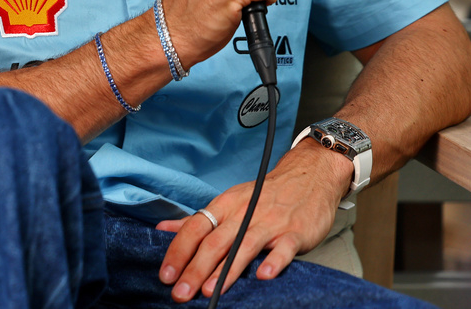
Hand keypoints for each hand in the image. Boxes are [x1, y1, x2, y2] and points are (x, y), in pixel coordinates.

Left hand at [154, 143, 351, 301]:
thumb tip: (163, 229)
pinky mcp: (295, 233)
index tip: (165, 274)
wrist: (307, 178)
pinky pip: (283, 249)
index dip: (178, 251)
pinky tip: (263, 276)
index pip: (194, 228)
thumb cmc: (263, 196)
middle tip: (180, 293)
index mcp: (224, 207)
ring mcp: (270, 223)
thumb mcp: (227, 202)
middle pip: (215, 242)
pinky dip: (273, 262)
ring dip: (226, 271)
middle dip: (195, 269)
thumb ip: (197, 220)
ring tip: (210, 291)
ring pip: (244, 247)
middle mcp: (243, 214)